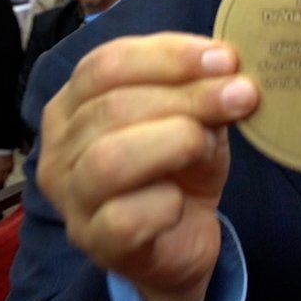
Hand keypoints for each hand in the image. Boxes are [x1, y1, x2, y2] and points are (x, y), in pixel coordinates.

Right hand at [37, 33, 257, 300]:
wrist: (183, 240)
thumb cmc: (179, 169)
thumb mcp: (193, 118)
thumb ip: (200, 91)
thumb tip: (228, 68)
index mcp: (72, 106)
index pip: (104, 65)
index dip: (167, 56)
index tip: (225, 59)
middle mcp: (59, 150)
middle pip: (110, 107)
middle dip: (185, 96)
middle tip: (241, 95)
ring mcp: (72, 201)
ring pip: (108, 160)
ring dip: (173, 142)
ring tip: (208, 144)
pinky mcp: (97, 244)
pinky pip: (124, 218)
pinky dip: (163, 204)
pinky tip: (183, 202)